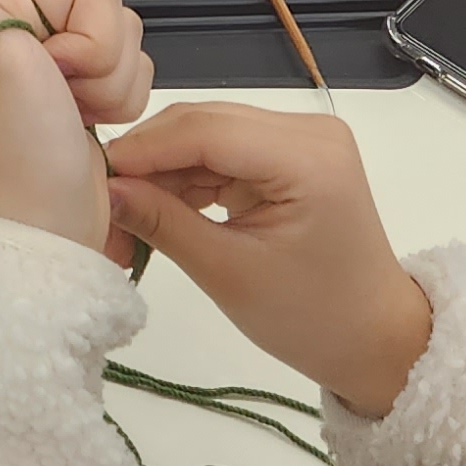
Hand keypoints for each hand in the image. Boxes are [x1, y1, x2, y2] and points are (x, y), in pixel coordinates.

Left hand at [0, 0, 129, 259]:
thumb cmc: (7, 148)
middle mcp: (8, 16)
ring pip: (122, 24)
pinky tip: (95, 129)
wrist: (45, 234)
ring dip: (111, 74)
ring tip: (73, 113)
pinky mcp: (85, 88)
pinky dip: (126, 97)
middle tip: (56, 83)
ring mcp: (49, 55)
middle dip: (93, 35)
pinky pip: (137, 62)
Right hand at [101, 105, 433, 417]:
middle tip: (100, 207)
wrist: (375, 340)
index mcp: (307, 155)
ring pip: (206, 135)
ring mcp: (302, 139)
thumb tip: (102, 190)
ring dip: (161, 173)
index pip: (204, 130)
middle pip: (202, 124)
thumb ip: (163, 222)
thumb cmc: (311, 318)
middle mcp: (309, 129)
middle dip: (146, 162)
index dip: (142, 151)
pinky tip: (156, 210)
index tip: (89, 181)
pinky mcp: (292, 155)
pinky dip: (187, 180)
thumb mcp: (229, 274)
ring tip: (123, 218)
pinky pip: (224, 152)